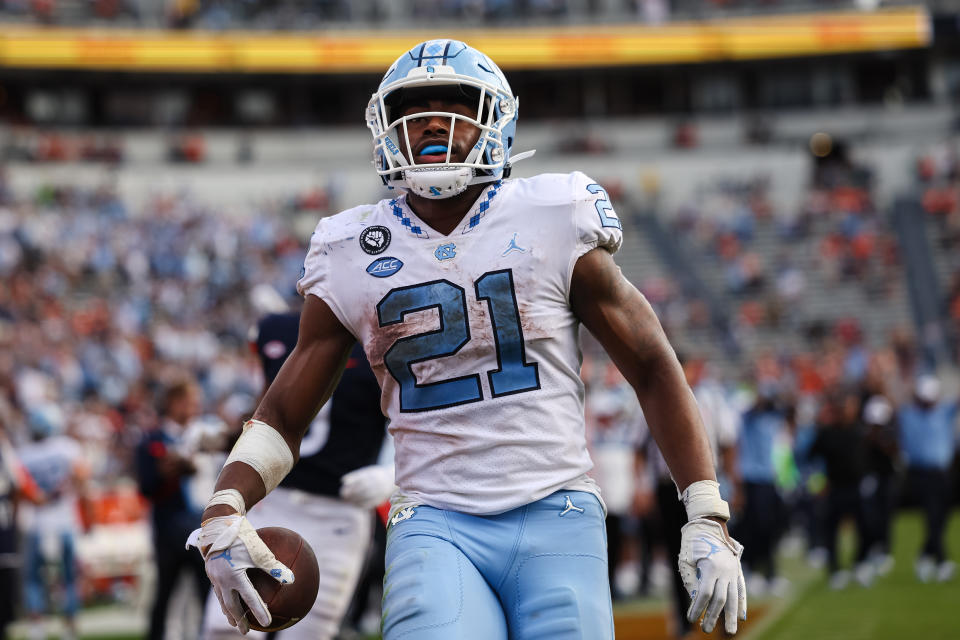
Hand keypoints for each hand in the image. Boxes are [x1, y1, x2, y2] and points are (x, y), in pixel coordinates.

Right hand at [186, 515, 293, 633]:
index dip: (260, 612)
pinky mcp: (211, 571)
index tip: (268, 623)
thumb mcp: (261, 551)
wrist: (219, 522)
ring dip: (229, 611)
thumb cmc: (242, 536)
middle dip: (238, 619)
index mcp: (234, 577)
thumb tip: (292, 580)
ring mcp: (214, 576)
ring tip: (234, 619)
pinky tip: (230, 596)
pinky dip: (225, 597)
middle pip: (231, 606)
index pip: (250, 599)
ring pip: (222, 599)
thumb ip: (275, 567)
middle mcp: (222, 580)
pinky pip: (219, 589)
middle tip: (245, 630)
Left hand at [339, 464, 394, 508]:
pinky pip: (370, 504)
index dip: (351, 484)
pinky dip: (361, 505)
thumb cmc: (375, 476)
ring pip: (366, 497)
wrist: (393, 480)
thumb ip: (355, 476)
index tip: (343, 488)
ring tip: (348, 500)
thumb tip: (343, 481)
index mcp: (373, 474)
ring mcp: (380, 491)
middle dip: (352, 493)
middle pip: (363, 488)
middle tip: (343, 495)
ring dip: (355, 500)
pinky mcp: (381, 500)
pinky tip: (355, 504)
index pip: (360, 479)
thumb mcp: (367, 472)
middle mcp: (377, 482)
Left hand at [678, 518, 746, 634]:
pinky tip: (740, 617)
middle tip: (705, 630)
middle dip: (713, 616)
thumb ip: (691, 580)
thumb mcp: (686, 560)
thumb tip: (696, 602)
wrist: (709, 525)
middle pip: (720, 599)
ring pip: (733, 597)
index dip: (698, 607)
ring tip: (729, 631)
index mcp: (710, 566)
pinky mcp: (737, 570)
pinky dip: (741, 604)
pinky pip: (741, 590)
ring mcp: (733, 571)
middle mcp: (725, 570)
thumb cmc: (693, 543)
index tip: (691, 618)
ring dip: (730, 616)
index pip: (705, 593)